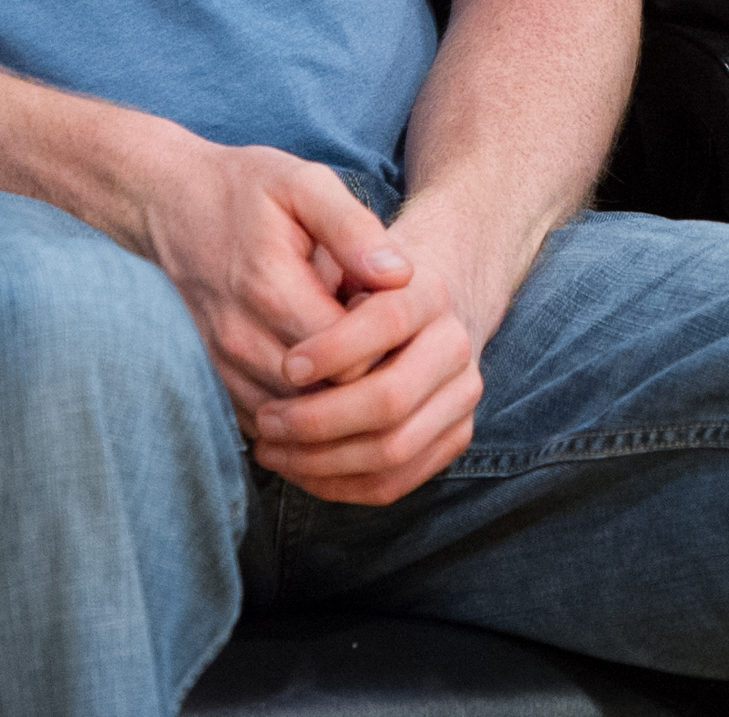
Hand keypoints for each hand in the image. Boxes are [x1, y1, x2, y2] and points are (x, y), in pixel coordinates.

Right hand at [112, 130, 414, 430]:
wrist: (168, 203)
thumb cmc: (246, 190)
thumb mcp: (305, 185)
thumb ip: (353, 228)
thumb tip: (401, 275)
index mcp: (271, 289)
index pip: (350, 363)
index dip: (384, 349)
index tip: (389, 316)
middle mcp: (241, 339)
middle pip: (325, 398)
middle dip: (362, 377)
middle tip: (377, 336)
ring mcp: (222, 365)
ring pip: (296, 419)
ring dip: (331, 396)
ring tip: (349, 350)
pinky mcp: (215, 379)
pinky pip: (267, 421)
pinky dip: (299, 409)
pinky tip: (318, 370)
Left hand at [251, 190, 514, 506]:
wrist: (419, 301)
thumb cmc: (358, 272)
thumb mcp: (342, 242)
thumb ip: (339, 245)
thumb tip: (350, 291)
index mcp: (431, 290)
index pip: (389, 321)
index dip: (335, 349)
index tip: (285, 366)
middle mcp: (456, 345)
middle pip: (392, 399)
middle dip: (318, 420)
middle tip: (266, 421)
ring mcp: (462, 396)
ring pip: (393, 450)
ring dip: (321, 461)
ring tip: (270, 448)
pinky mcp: (454, 437)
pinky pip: (396, 482)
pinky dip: (340, 485)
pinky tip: (297, 469)